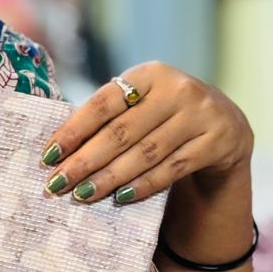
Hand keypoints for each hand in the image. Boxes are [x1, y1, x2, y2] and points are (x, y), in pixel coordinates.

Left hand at [39, 62, 252, 204]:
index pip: (103, 103)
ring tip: (82, 194)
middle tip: (57, 184)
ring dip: (110, 178)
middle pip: (121, 132)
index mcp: (150, 73)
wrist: (225, 125)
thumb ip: (109, 118)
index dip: (73, 130)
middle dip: (85, 161)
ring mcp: (201, 115)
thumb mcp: (142, 104)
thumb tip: (57, 151)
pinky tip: (120, 198)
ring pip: (145, 153)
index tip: (48, 155)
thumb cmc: (164, 116)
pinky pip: (172, 169)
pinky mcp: (218, 142)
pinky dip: (144, 185)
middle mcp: (178, 89)